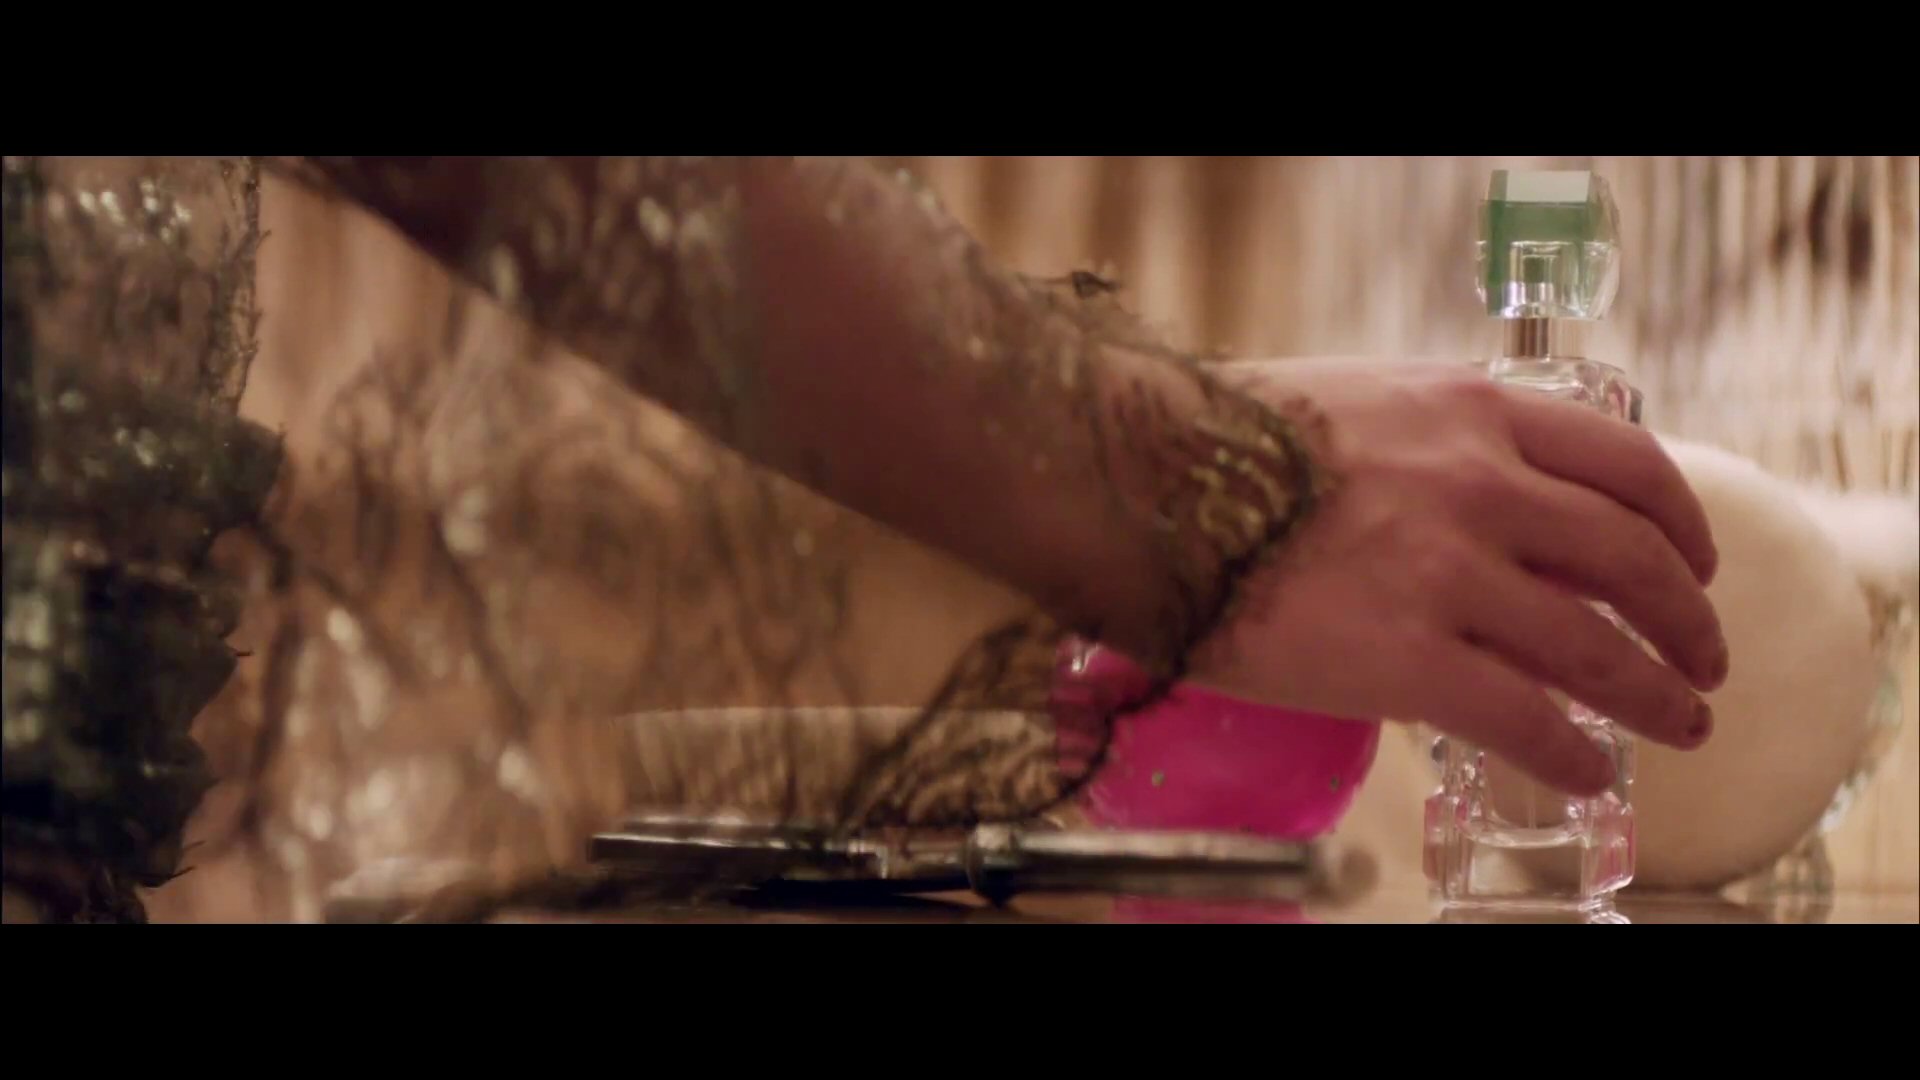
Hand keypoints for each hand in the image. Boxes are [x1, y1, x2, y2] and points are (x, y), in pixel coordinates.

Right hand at [1196, 358, 1726, 794]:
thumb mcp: (1351, 400)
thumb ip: (1427, 440)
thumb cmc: (1215, 439)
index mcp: (1469, 412)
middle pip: (1633, 559)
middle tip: (1704, 657)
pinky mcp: (1405, 659)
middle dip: (1688, 616)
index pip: (1623, 463)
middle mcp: (1479, 485)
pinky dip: (1575, 753)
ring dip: (1657, 693)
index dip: (1679, 520)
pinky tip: (1590, 772)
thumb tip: (1467, 498)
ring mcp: (1448, 574)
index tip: (1694, 557)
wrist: (1135, 481)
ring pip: (1597, 647)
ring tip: (1682, 722)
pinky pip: (1526, 719)